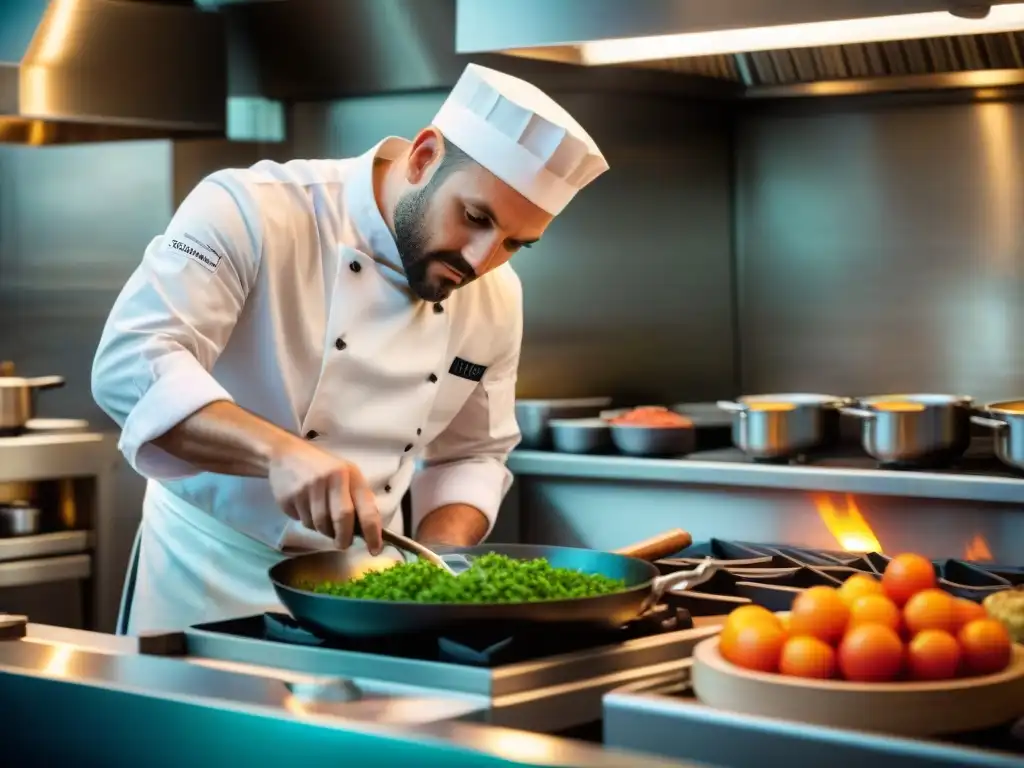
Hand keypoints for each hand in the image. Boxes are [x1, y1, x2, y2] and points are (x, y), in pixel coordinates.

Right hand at [267, 437, 382, 553]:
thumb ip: (357, 498)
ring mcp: (309, 488)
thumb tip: (368, 531)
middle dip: (344, 538)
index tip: (375, 550)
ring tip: (322, 518)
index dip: (373, 533)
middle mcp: (331, 480)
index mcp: (350, 474)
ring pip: (320, 525)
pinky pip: (302, 521)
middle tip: (343, 544)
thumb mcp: (346, 474)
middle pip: (342, 520)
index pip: (366, 510)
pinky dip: (308, 521)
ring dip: (324, 530)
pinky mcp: (290, 497)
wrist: (286, 455)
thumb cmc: (323, 468)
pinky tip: (306, 508)